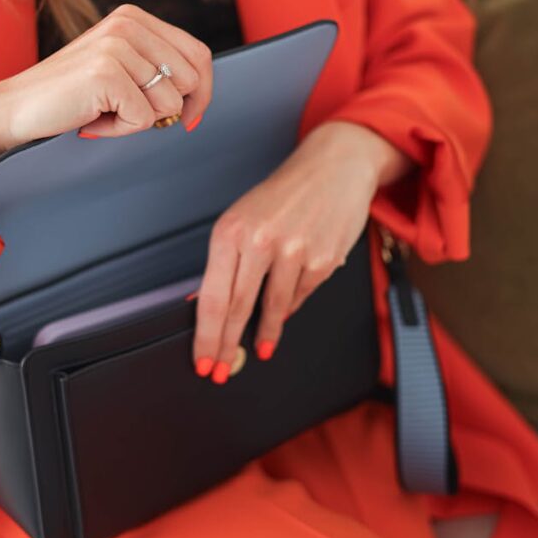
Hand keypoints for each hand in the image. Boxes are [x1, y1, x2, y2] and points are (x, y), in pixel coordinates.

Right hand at [0, 4, 212, 186]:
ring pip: (169, 104)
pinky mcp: (107, 74)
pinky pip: (144, 120)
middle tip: (128, 112)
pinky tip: (93, 118)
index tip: (188, 118)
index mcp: (135, 18)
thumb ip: (157, 67)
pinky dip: (121, 130)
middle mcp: (128, 24)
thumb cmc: (70, 94)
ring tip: (103, 111)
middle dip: (169, 109)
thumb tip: (200, 93)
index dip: (202, 92)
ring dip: (138, 120)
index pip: (199, 54)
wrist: (16, 107)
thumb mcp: (120, 67)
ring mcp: (117, 47)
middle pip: (191, 80)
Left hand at [191, 120, 412, 382]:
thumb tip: (206, 304)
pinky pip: (300, 297)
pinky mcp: (322, 261)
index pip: (213, 296)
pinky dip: (290, 308)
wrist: (335, 166)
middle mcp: (260, 241)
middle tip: (220, 370)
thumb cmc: (285, 194)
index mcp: (231, 231)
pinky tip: (285, 311)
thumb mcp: (244, 218)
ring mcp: (294, 252)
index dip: (206, 335)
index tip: (202, 359)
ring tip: (259, 349)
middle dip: (227, 345)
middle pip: (237, 308)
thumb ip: (227, 262)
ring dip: (264, 334)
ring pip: (273, 308)